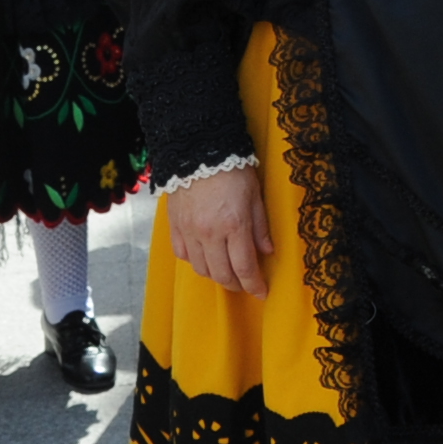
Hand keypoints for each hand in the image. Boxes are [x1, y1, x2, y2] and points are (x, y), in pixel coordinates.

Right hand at [168, 165, 273, 297]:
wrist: (199, 150)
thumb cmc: (234, 170)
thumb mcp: (255, 196)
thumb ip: (260, 227)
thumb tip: (267, 252)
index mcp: (234, 225)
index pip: (245, 267)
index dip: (254, 285)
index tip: (261, 293)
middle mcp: (209, 233)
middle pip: (221, 274)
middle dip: (236, 284)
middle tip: (245, 285)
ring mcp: (189, 231)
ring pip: (201, 268)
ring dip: (215, 276)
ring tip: (226, 272)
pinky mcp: (175, 226)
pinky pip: (183, 255)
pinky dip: (195, 262)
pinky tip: (205, 258)